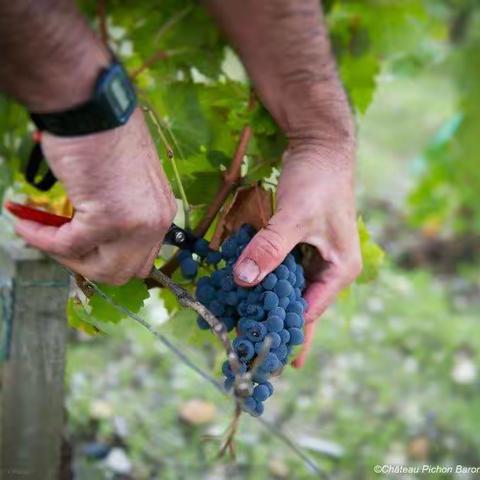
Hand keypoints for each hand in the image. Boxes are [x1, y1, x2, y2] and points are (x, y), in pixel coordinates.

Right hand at [15, 108, 176, 284]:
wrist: (92, 104)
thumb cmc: (104, 132)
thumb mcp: (124, 181)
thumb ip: (119, 210)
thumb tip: (94, 235)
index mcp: (162, 210)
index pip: (140, 257)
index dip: (104, 256)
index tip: (76, 244)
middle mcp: (157, 220)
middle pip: (123, 271)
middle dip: (85, 263)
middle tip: (57, 243)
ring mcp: (137, 223)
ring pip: (102, 270)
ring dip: (66, 256)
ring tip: (40, 231)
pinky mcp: (110, 220)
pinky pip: (69, 246)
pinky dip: (43, 239)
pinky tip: (26, 223)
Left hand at [233, 143, 361, 366]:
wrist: (318, 146)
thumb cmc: (318, 182)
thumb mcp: (295, 217)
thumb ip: (270, 249)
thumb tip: (244, 280)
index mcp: (339, 272)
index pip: (308, 313)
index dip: (285, 335)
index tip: (260, 354)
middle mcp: (327, 270)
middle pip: (298, 307)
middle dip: (275, 326)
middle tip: (249, 351)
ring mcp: (311, 258)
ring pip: (285, 290)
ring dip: (265, 304)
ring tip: (241, 327)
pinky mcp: (296, 245)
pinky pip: (277, 270)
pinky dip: (261, 280)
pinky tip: (242, 291)